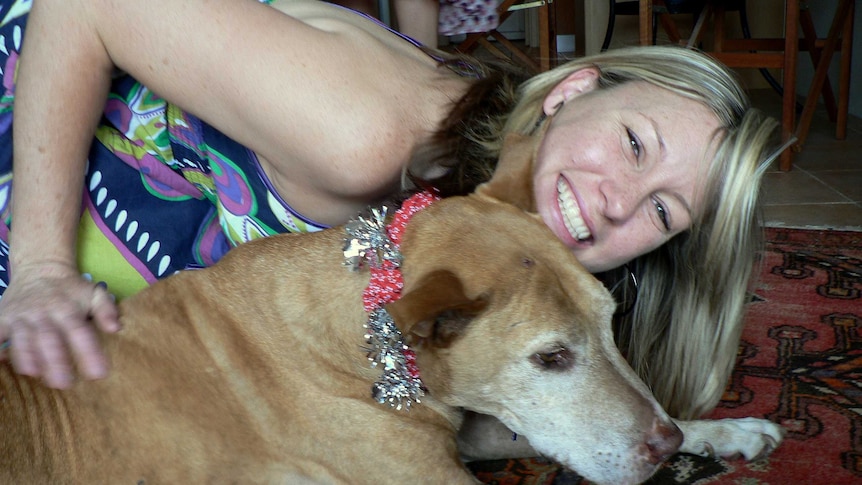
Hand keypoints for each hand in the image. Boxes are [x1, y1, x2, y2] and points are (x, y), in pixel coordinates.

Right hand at [0, 262, 119, 387]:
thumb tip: (116, 328)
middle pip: (49, 339)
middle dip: (55, 361)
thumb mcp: (94, 293)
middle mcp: (43, 313)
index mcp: (68, 309)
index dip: (89, 353)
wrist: (40, 268)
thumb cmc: (71, 289)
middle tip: (64, 384)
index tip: (98, 374)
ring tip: (34, 374)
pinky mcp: (2, 318)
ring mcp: (20, 316)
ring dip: (26, 357)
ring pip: (21, 338)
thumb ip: (106, 310)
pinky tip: (2, 361)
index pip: (80, 332)